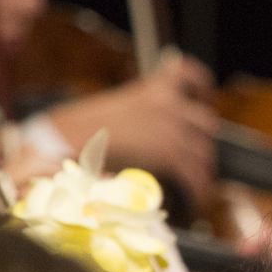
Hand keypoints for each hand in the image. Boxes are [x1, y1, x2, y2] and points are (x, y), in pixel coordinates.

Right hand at [47, 54, 218, 207]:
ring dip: (201, 169)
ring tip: (196, 183)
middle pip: (204, 123)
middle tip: (193, 156)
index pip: (189, 73)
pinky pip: (194, 173)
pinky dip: (197, 187)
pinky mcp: (169, 154)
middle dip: (200, 140)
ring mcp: (170, 128)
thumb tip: (157, 124)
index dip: (202, 86)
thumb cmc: (83, 126)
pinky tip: (194, 198)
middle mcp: (168, 105)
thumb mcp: (117, 105)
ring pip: (202, 151)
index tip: (204, 97)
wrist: (66, 139)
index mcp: (154, 88)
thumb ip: (142, 109)